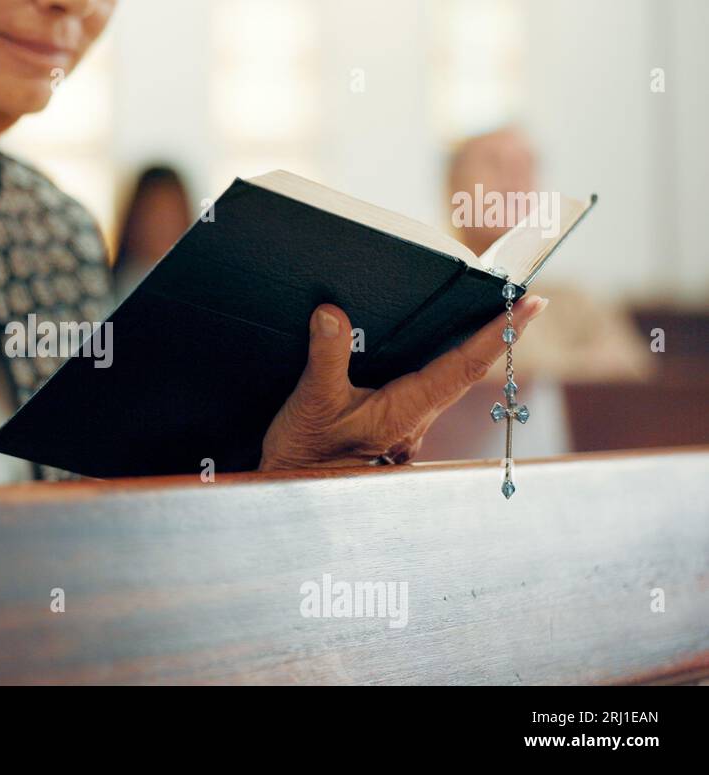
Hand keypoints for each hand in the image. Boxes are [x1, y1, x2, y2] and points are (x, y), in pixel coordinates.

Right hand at [258, 296, 549, 469]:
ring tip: (485, 317)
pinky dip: (438, 365)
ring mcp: (406, 426)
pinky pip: (425, 390)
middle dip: (497, 335)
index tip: (532, 304)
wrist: (294, 490)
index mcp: (406, 409)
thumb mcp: (313, 401)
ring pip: (448, 381)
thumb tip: (332, 314)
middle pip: (468, 371)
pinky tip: (425, 353)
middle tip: (523, 301)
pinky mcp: (391, 427)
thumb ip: (327, 356)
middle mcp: (416, 418)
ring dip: (470, 351)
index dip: (501, 333)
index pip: (466, 364)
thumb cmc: (306, 454)